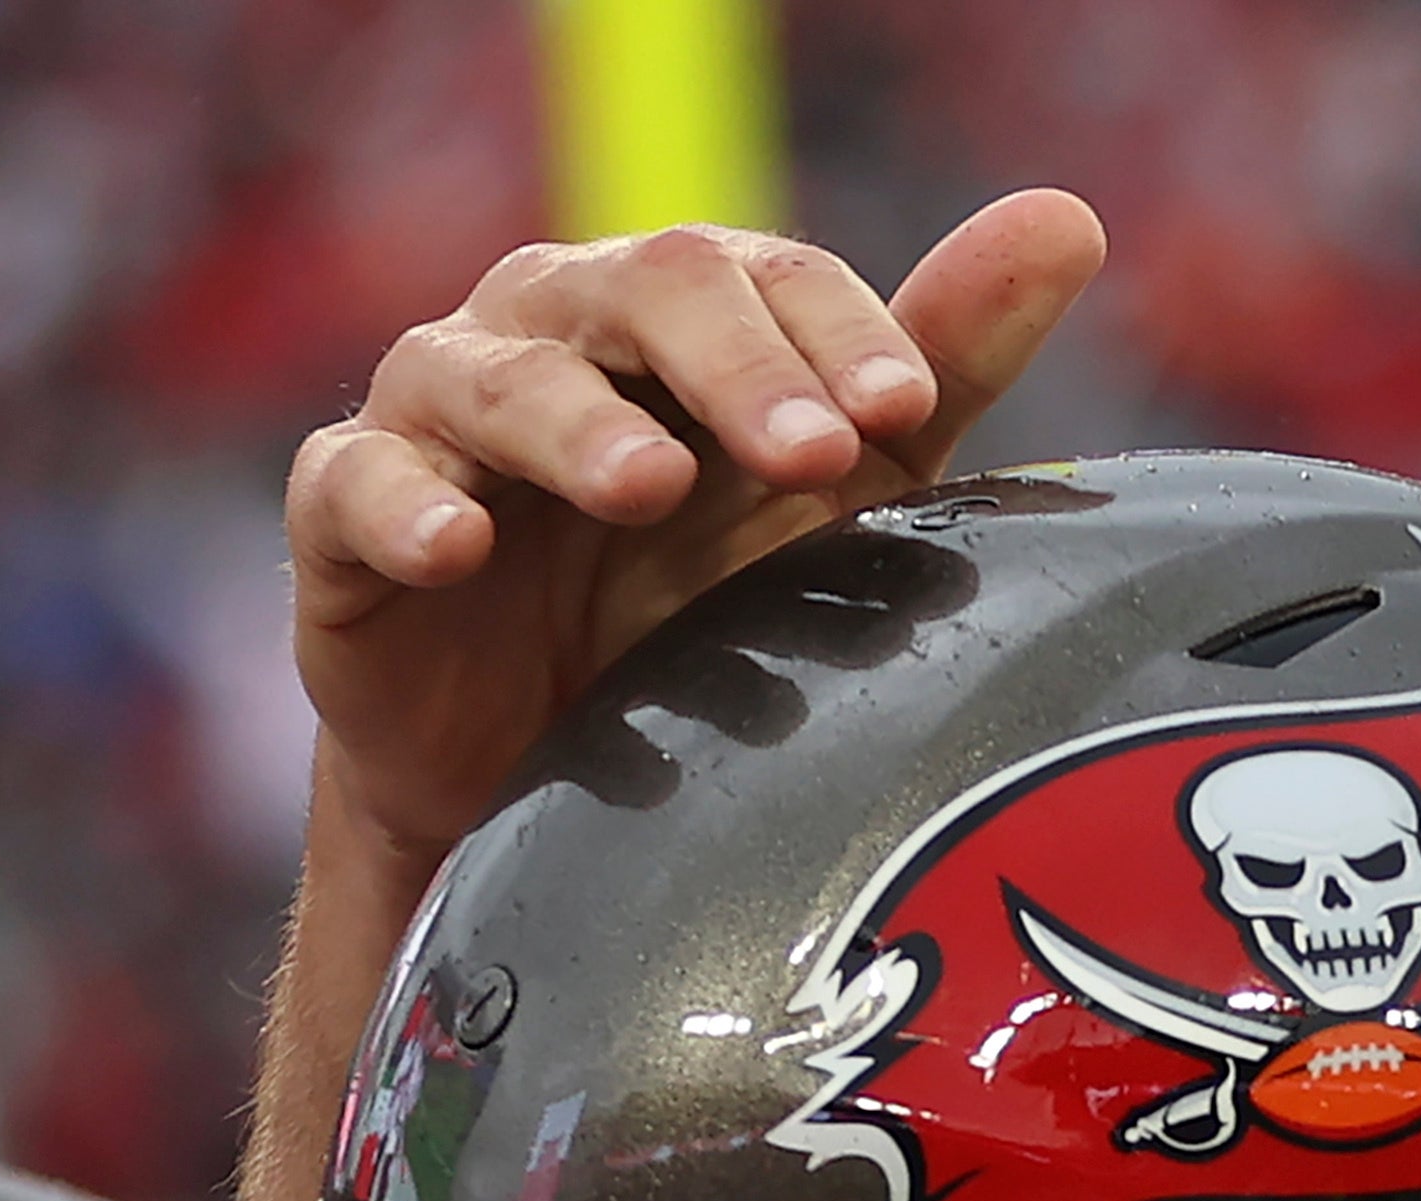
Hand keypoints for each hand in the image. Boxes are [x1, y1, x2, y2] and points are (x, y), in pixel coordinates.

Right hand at [285, 190, 1107, 856]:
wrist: (556, 765)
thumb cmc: (702, 593)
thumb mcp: (837, 492)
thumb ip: (943, 361)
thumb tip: (1069, 215)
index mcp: (678, 317)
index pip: (761, 274)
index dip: (835, 327)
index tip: (910, 406)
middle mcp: (556, 334)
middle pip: (637, 291)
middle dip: (734, 365)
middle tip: (818, 452)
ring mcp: (442, 419)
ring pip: (494, 376)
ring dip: (577, 425)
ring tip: (650, 485)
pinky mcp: (351, 520)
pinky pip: (355, 484)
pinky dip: (402, 505)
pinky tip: (458, 540)